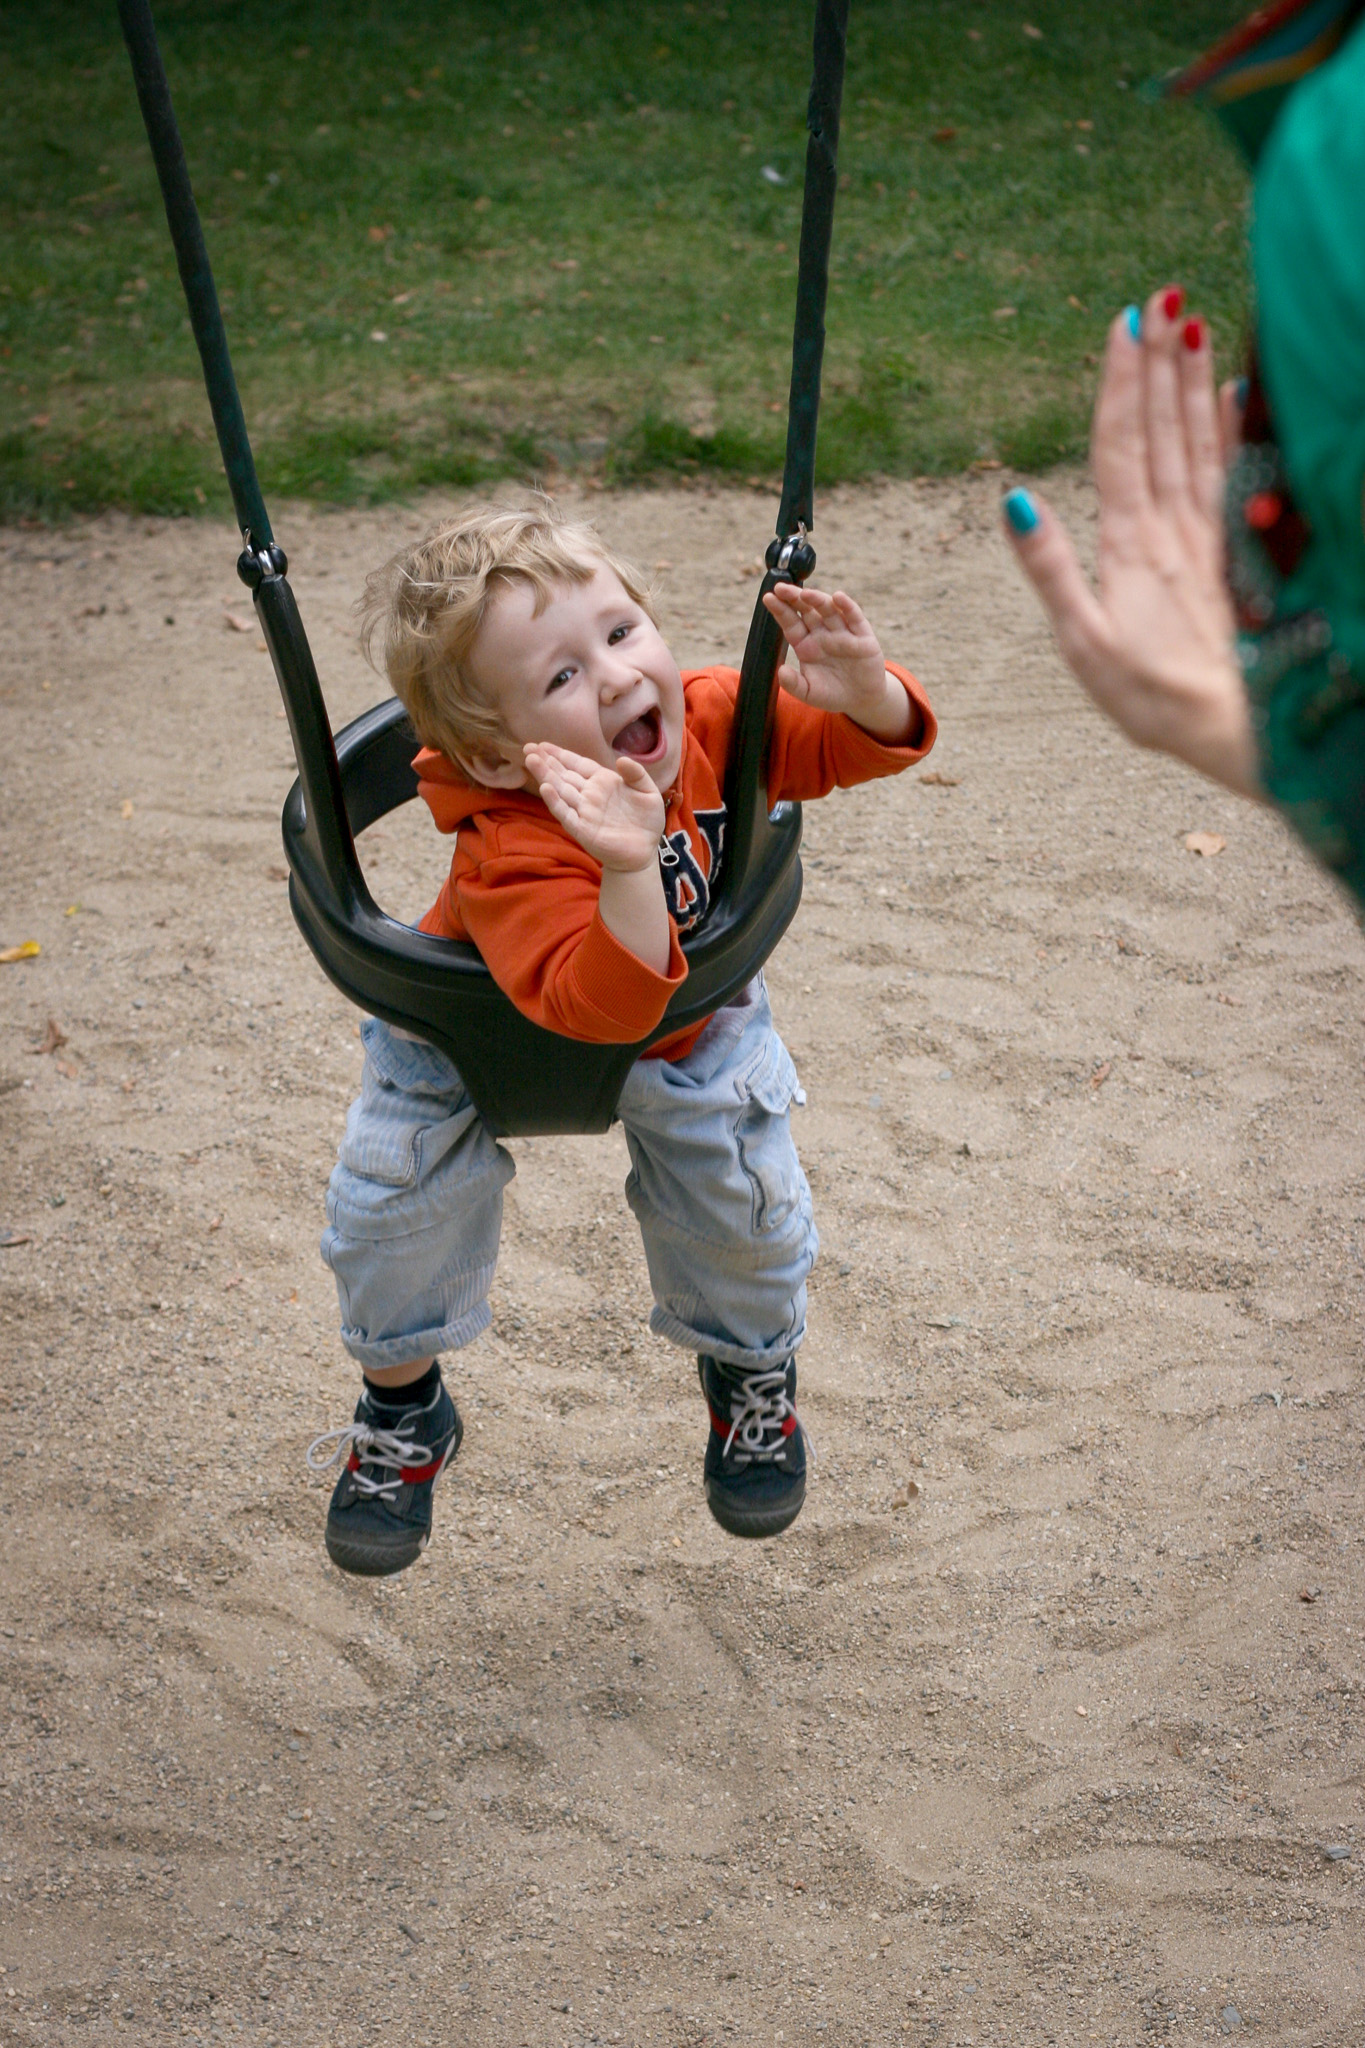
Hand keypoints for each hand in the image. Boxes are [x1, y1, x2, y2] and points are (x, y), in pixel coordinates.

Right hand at [524, 741, 664, 871]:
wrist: (645, 852)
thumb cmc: (646, 822)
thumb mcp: (648, 792)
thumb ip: (636, 774)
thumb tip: (621, 759)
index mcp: (602, 782)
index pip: (577, 764)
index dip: (560, 754)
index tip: (542, 744)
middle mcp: (589, 795)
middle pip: (564, 774)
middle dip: (546, 761)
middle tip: (528, 747)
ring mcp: (584, 812)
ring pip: (560, 790)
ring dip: (545, 775)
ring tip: (531, 760)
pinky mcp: (583, 829)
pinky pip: (566, 814)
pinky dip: (555, 802)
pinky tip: (545, 788)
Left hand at [763, 583, 904, 735]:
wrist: (860, 700)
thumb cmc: (832, 693)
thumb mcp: (809, 693)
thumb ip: (793, 684)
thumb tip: (781, 672)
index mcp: (806, 644)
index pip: (791, 623)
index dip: (780, 610)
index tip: (768, 597)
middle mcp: (822, 634)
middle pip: (807, 610)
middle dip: (794, 598)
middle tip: (781, 587)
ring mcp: (842, 633)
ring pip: (829, 610)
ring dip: (818, 600)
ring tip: (805, 593)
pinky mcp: (862, 636)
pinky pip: (854, 617)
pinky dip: (847, 607)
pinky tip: (838, 597)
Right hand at [1001, 285, 1258, 798]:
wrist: (1235, 726)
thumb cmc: (1151, 696)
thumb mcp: (1082, 641)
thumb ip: (1051, 568)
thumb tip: (1016, 497)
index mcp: (1130, 544)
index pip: (1121, 445)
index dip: (1120, 383)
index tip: (1124, 324)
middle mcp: (1173, 527)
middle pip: (1163, 427)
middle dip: (1158, 361)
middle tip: (1161, 296)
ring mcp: (1210, 535)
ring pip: (1200, 439)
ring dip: (1194, 379)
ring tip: (1193, 322)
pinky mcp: (1236, 553)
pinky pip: (1235, 473)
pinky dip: (1235, 426)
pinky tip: (1237, 391)